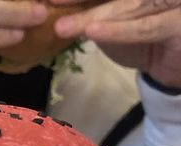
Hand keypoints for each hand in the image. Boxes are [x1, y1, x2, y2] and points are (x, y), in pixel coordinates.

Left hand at [51, 0, 180, 88]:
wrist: (173, 65)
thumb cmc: (142, 39)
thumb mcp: (113, 22)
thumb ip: (93, 12)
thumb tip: (54, 7)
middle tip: (52, 2)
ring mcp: (172, 2)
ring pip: (128, 5)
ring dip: (92, 16)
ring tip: (63, 27)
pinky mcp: (178, 22)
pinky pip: (145, 27)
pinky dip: (117, 30)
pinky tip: (92, 32)